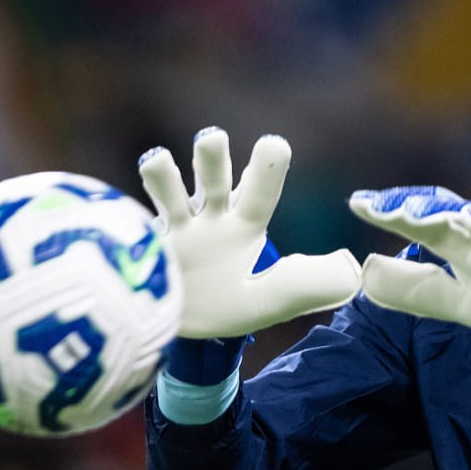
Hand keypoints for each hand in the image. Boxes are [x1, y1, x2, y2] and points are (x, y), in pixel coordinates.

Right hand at [140, 127, 360, 338]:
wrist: (179, 331)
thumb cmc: (227, 305)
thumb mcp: (270, 299)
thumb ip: (307, 284)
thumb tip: (352, 270)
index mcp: (242, 223)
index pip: (259, 191)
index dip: (266, 168)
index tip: (274, 144)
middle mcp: (206, 216)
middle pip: (211, 177)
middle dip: (211, 156)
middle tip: (213, 138)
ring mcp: (168, 229)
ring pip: (165, 189)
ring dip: (162, 174)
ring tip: (157, 161)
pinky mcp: (136, 246)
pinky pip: (127, 223)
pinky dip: (119, 215)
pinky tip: (118, 217)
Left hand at [349, 185, 470, 384]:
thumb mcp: (439, 298)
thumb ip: (409, 284)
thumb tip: (369, 270)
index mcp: (449, 243)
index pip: (414, 220)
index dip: (386, 210)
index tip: (357, 204)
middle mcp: (466, 237)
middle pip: (432, 210)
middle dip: (402, 204)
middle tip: (372, 206)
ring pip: (460, 219)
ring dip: (433, 211)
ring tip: (406, 211)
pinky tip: (464, 220)